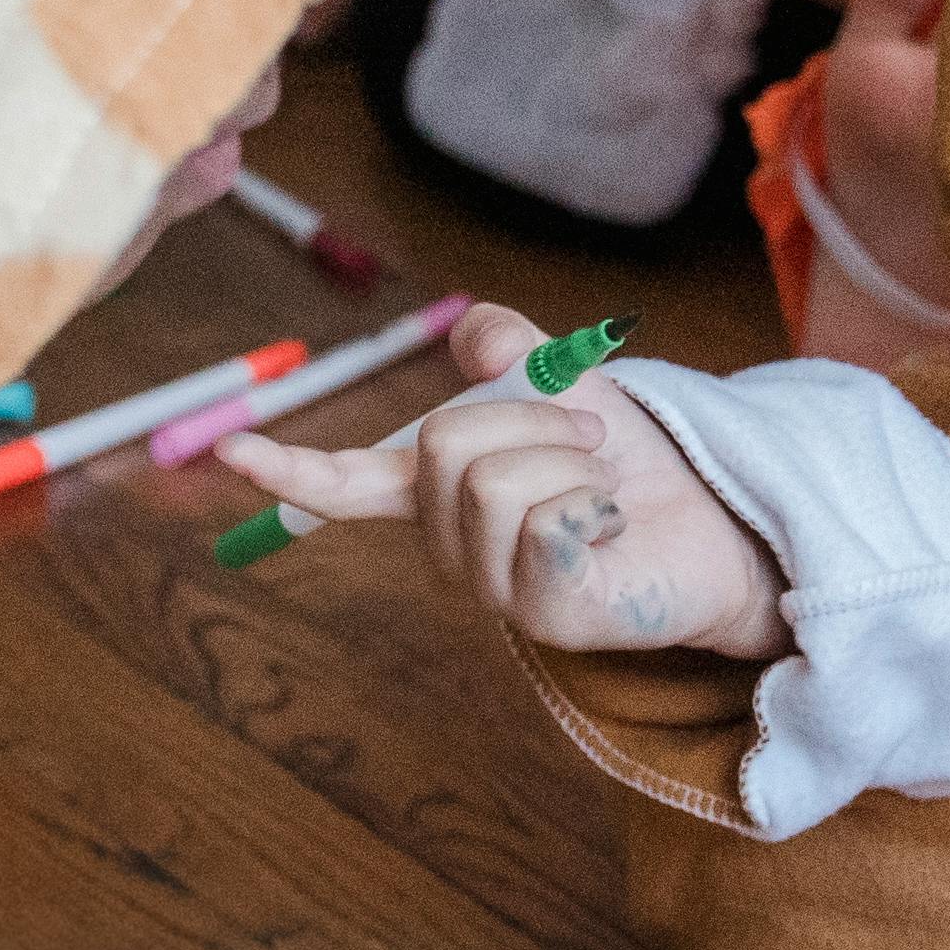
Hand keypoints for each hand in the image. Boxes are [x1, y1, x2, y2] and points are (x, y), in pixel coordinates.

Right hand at [213, 303, 788, 660]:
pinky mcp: (545, 616)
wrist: (718, 523)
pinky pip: (543, 524)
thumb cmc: (634, 464)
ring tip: (605, 489)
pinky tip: (616, 530)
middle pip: (442, 444)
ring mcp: (496, 589)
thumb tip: (476, 334)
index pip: (350, 485)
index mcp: (442, 495)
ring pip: (490, 480)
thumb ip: (512, 349)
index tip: (230, 449)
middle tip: (592, 442)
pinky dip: (594, 503)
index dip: (290, 470)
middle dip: (527, 417)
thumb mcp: (565, 383)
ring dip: (569, 459)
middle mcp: (454, 548)